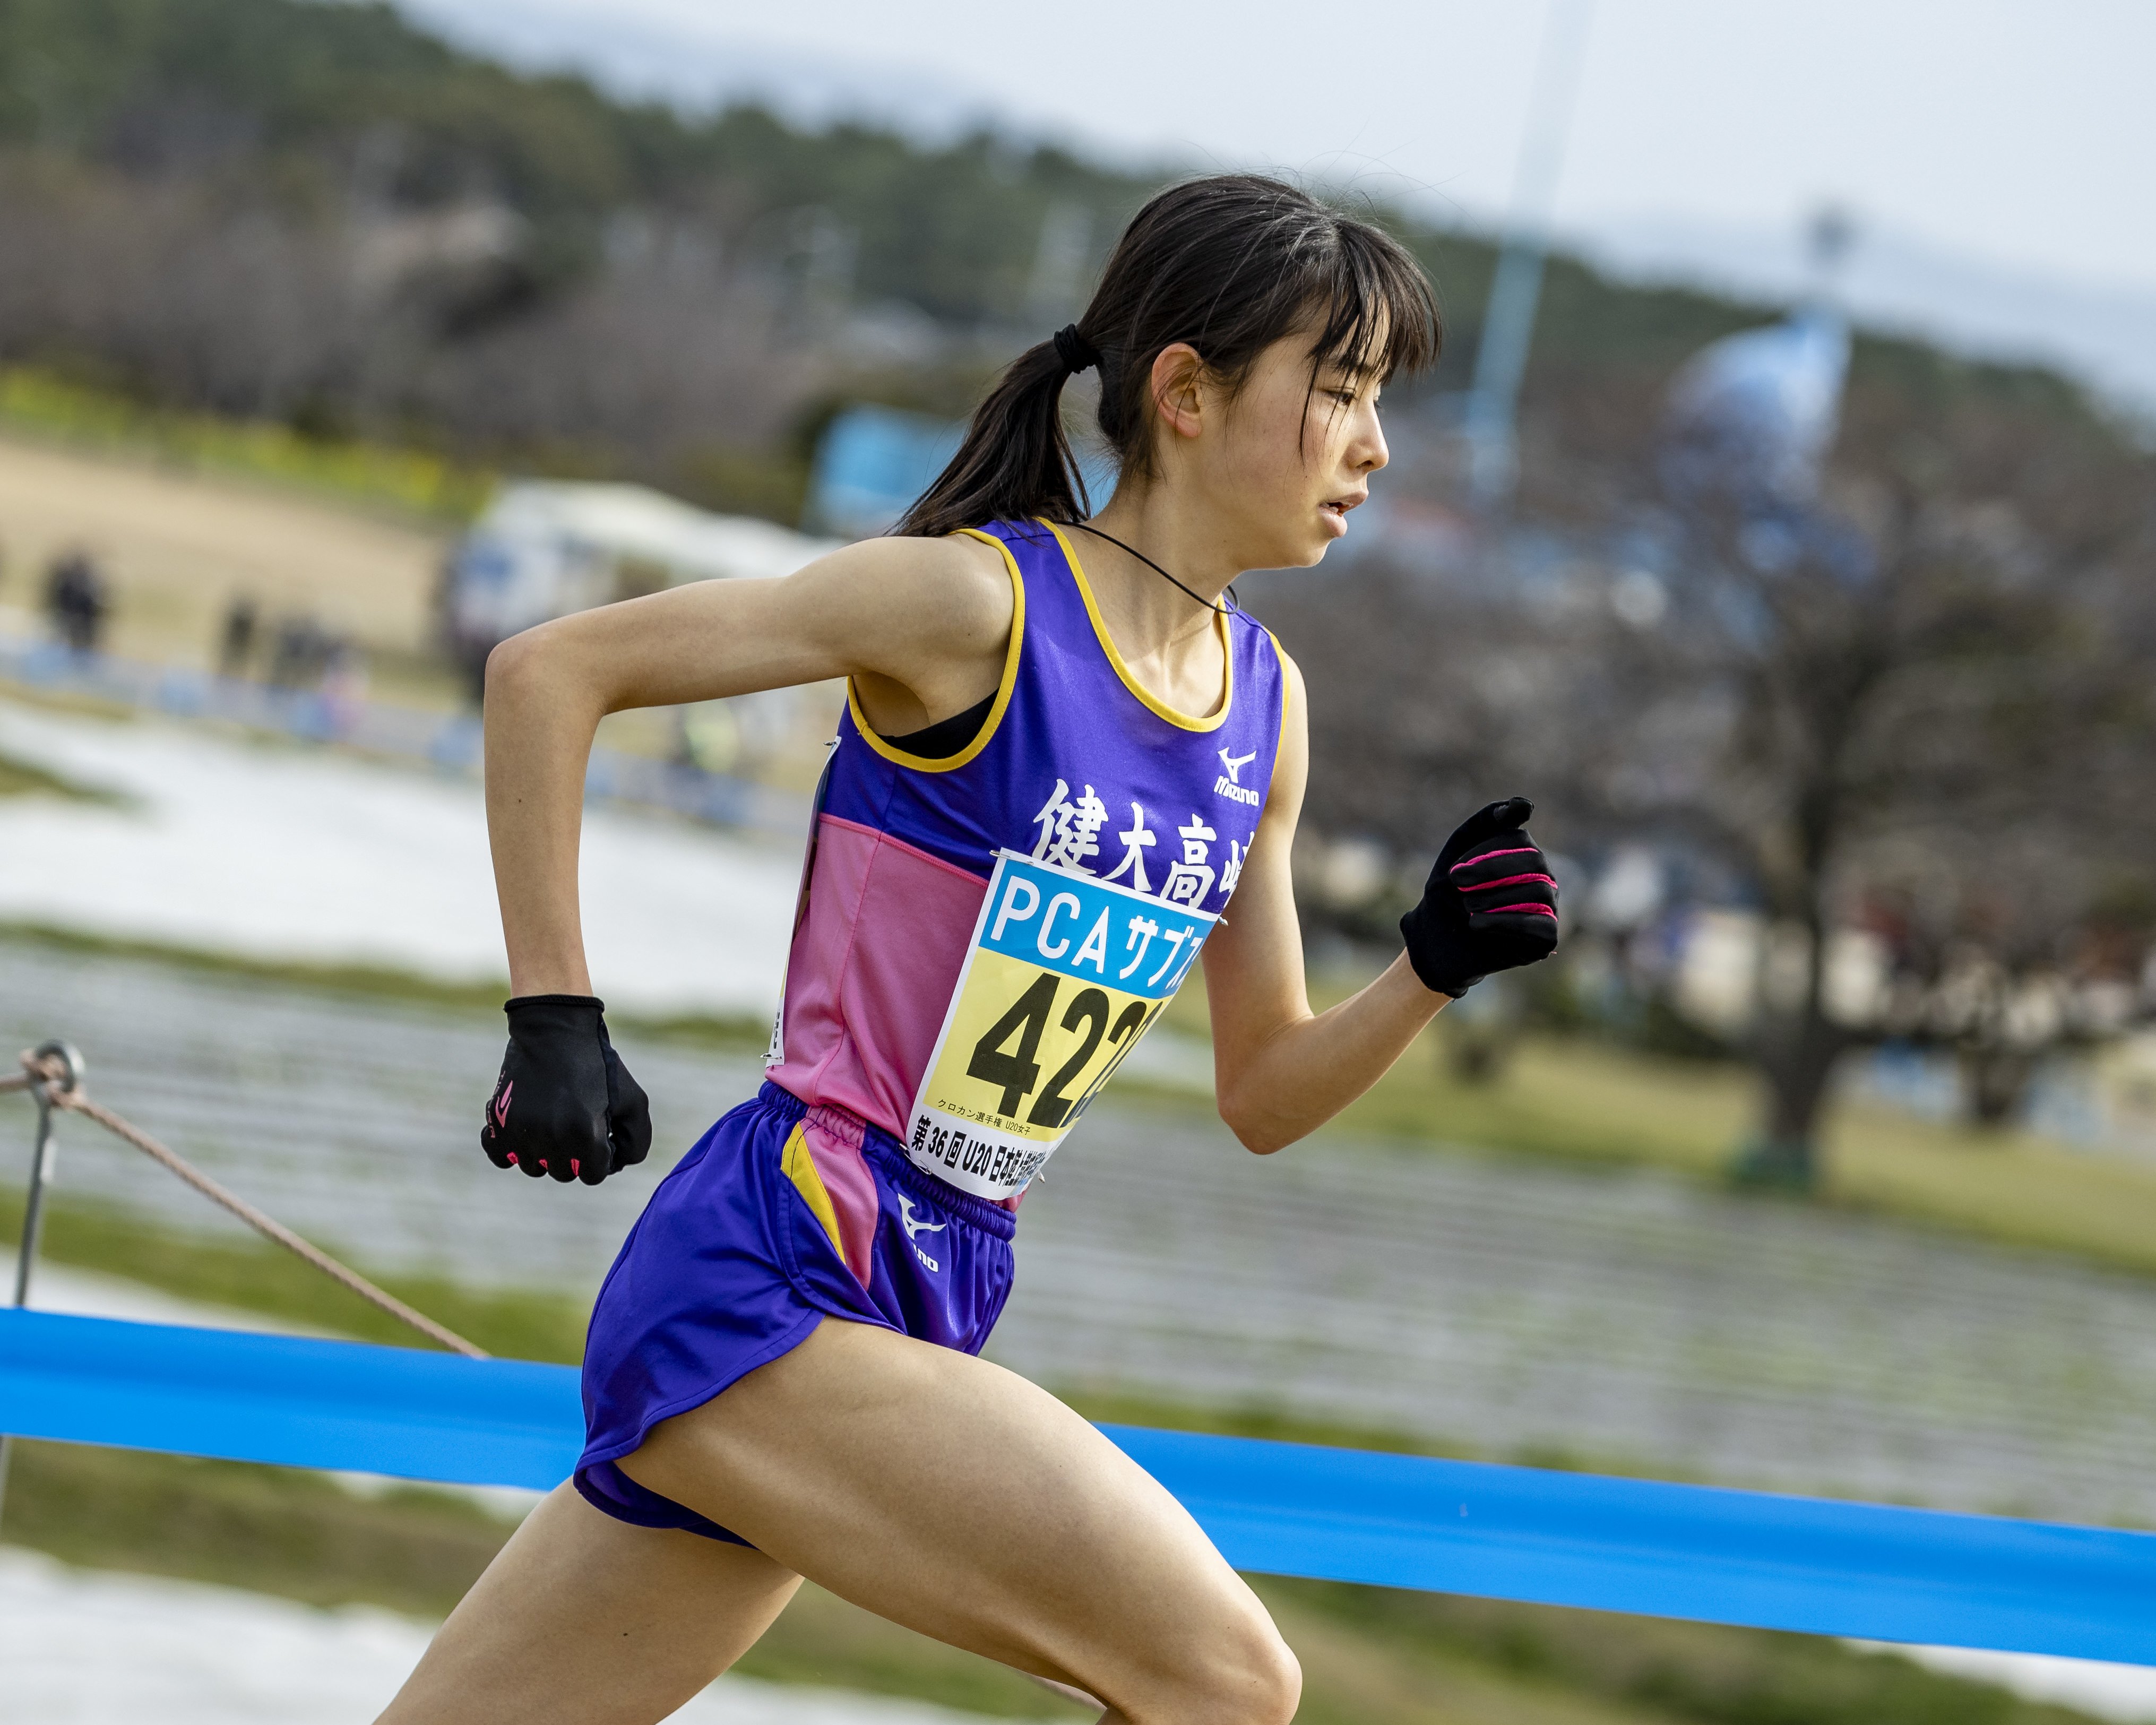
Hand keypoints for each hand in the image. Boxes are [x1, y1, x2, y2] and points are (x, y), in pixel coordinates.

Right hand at [481, 995, 651, 1184]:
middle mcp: (551, 1138)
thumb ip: (635, 1142)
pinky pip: (502, 1158)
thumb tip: (615, 1166)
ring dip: (546, 1152)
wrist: (553, 1030)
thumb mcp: (633, 1100)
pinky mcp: (498, 1122)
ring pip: (534, 1168)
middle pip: (564, 1173)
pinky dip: (513, 1150)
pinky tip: (527, 1129)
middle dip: (575, 1155)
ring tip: (554, 1119)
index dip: (601, 1156)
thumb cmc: (597, 1065)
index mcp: (585, 1134)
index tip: (599, 1132)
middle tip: (576, 1121)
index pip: (593, 1175)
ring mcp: (521, 1132)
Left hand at [1400, 797, 1558, 997]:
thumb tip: (1525, 805)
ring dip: (1495, 897)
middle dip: (1490, 870)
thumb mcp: (1459, 848)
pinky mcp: (1546, 938)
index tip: (1455, 871)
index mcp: (1522, 852)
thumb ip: (1488, 819)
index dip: (1486, 852)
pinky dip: (1505, 923)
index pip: (1518, 838)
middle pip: (1535, 861)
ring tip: (1467, 906)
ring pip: (1540, 891)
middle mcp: (1542, 876)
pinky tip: (1476, 924)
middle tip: (1457, 884)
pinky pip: (1543, 926)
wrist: (1435, 938)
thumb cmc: (1449, 890)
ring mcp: (1547, 907)